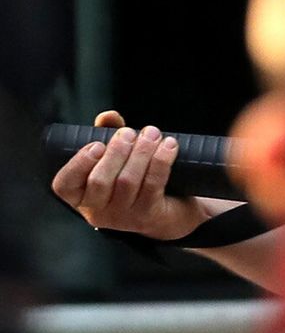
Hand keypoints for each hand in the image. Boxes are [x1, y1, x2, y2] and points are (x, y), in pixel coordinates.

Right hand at [49, 110, 206, 238]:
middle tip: (129, 133)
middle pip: (99, 181)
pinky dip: (161, 160)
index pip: (65, 185)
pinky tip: (169, 145)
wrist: (171, 210)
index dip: (78, 163)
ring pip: (127, 181)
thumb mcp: (118, 158)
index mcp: (81, 197)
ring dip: (141, 152)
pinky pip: (153, 184)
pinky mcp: (149, 215)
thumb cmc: (137, 178)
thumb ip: (108, 134)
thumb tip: (108, 116)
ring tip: (152, 134)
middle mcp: (98, 211)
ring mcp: (124, 216)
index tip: (97, 144)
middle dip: (116, 152)